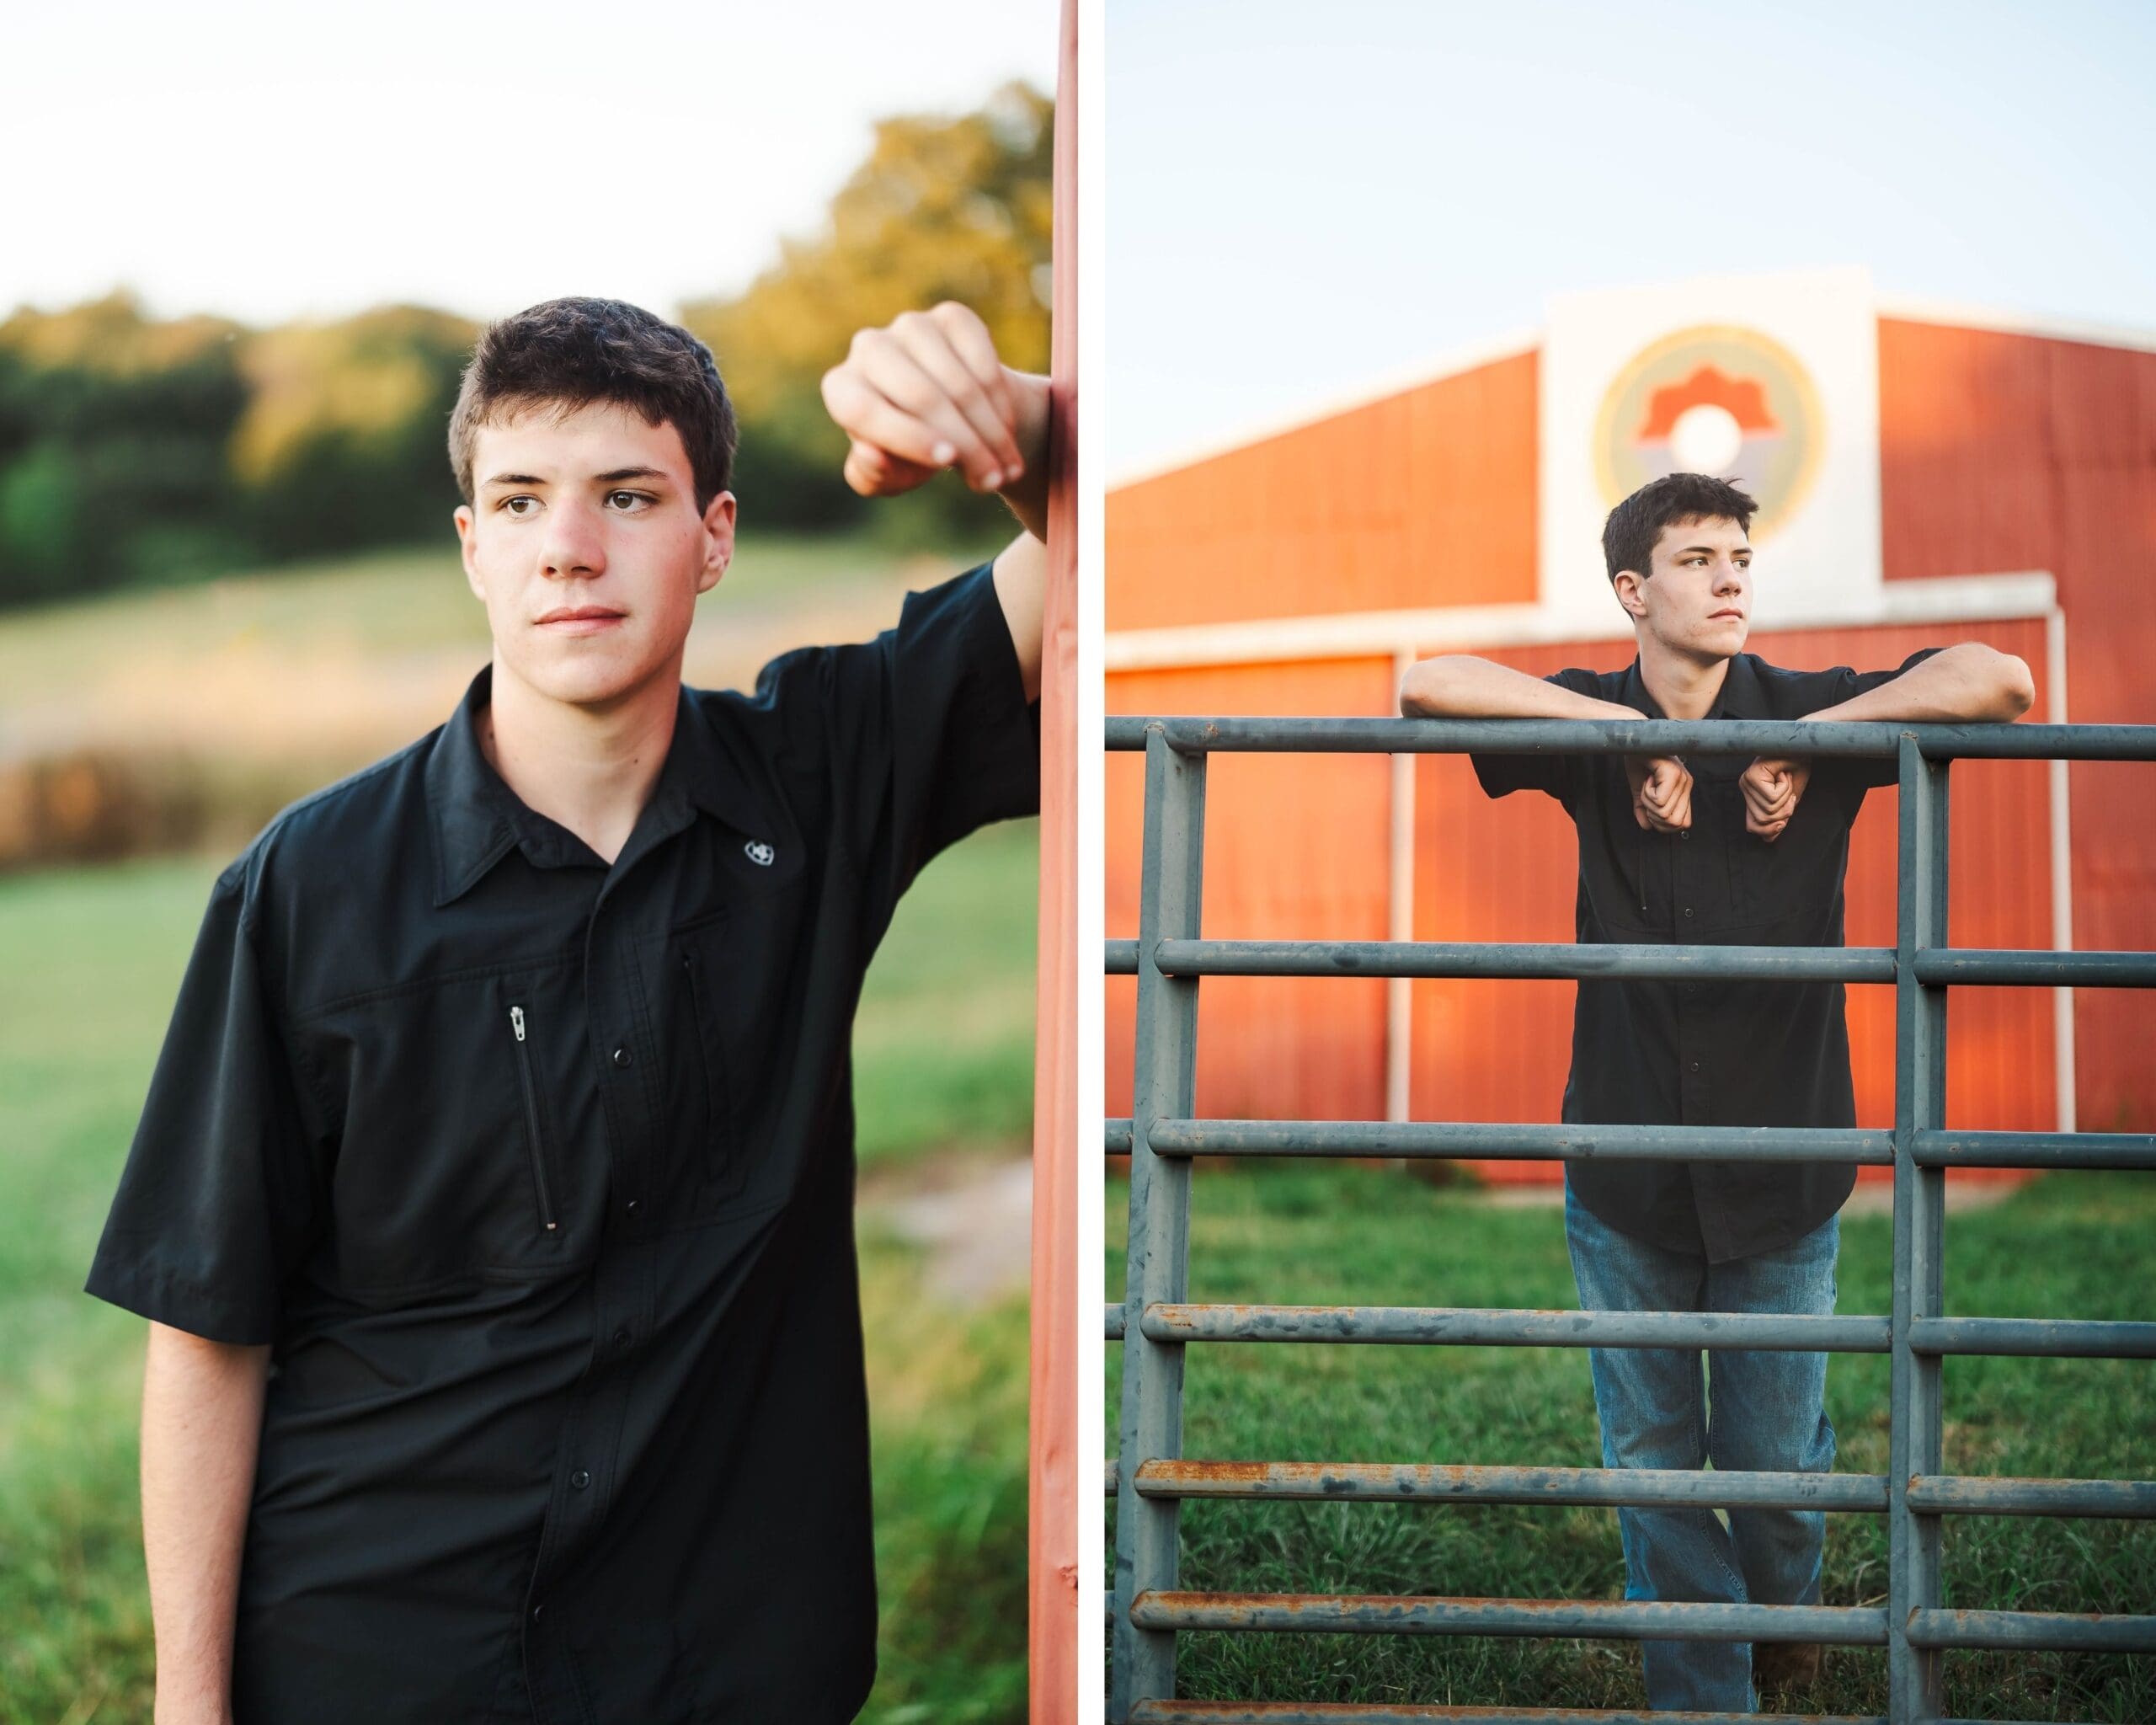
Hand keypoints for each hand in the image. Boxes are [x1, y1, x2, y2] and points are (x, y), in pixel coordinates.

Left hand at [819, 302, 1050, 527]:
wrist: (944, 414)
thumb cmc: (906, 452)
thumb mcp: (887, 475)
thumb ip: (871, 475)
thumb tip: (873, 456)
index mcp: (841, 388)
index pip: (865, 410)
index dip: (908, 437)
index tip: (948, 461)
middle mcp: (868, 347)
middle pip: (921, 396)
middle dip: (964, 444)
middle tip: (991, 480)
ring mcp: (911, 326)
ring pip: (958, 382)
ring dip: (990, 431)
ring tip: (1007, 468)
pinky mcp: (950, 317)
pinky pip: (982, 358)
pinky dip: (999, 400)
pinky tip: (1006, 431)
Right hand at [1621, 753, 1692, 831]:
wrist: (1634, 739)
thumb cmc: (1639, 760)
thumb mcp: (1640, 790)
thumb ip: (1644, 809)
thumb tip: (1646, 827)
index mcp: (1683, 789)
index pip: (1683, 824)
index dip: (1664, 825)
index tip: (1650, 809)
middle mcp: (1687, 784)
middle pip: (1675, 823)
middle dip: (1654, 817)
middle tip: (1646, 798)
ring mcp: (1682, 778)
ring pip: (1665, 813)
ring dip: (1648, 803)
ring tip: (1646, 785)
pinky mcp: (1672, 773)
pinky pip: (1659, 800)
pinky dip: (1646, 794)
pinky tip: (1647, 779)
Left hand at [1739, 756, 1809, 840]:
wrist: (1804, 748)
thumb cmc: (1797, 770)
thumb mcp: (1788, 801)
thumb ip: (1778, 819)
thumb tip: (1768, 840)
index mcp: (1750, 795)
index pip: (1753, 827)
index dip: (1773, 827)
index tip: (1787, 809)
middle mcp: (1745, 788)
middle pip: (1763, 820)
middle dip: (1784, 810)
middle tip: (1789, 791)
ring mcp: (1747, 781)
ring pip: (1769, 809)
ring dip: (1786, 796)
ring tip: (1785, 780)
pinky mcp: (1753, 775)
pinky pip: (1772, 797)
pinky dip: (1785, 788)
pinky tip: (1783, 774)